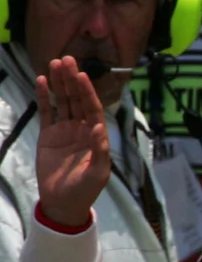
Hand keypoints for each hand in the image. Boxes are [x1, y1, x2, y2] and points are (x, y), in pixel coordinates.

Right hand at [34, 56, 110, 228]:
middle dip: (73, 80)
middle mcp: (82, 129)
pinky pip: (46, 112)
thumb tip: (99, 126)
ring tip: (54, 63)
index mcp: (96, 136)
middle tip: (67, 59)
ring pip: (62, 101)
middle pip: (77, 99)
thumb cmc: (85, 190)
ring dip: (59, 83)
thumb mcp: (98, 173)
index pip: (92, 108)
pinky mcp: (48, 135)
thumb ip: (100, 150)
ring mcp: (64, 130)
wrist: (63, 202)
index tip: (82, 74)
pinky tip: (41, 81)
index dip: (87, 91)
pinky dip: (44, 96)